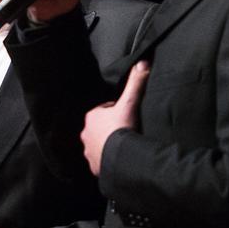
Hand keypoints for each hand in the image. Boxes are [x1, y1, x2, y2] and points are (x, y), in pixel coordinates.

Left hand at [81, 60, 149, 175]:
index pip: (104, 111)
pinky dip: (107, 160)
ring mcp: (88, 151)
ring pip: (99, 145)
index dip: (117, 112)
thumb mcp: (130, 103)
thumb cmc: (121, 127)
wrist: (119, 156)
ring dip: (108, 145)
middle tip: (126, 131)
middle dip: (110, 129)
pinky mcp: (93, 165)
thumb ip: (136, 82)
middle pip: (100, 128)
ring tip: (123, 146)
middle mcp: (85, 133)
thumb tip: (143, 62)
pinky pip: (100, 161)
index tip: (127, 116)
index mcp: (91, 116)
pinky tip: (119, 158)